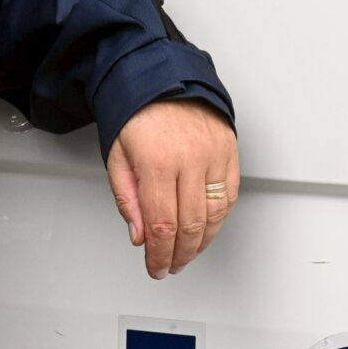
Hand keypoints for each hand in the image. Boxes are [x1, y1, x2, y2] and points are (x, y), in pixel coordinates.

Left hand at [106, 99, 239, 279]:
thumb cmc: (138, 117)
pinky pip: (229, 195)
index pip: (162, 226)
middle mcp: (190, 160)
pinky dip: (219, 219)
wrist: (164, 79)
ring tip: (187, 254)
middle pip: (190, 225)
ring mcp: (214, 155)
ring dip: (201, 242)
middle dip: (179, 255)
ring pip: (215, 214)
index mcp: (158, 163)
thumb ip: (127, 200)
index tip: (156, 268)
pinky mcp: (229, 151)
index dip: (160, 255)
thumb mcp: (117, 159)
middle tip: (170, 266)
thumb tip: (138, 236)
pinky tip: (206, 230)